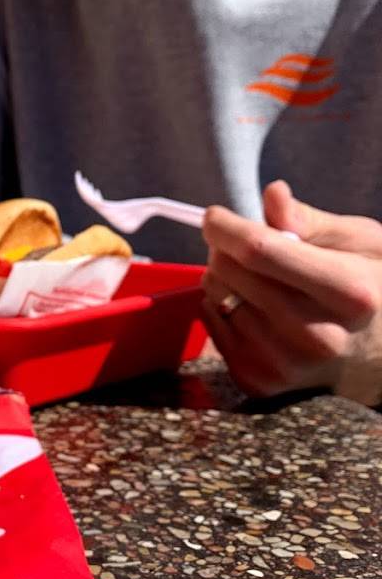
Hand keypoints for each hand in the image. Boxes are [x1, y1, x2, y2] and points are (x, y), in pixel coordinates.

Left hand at [201, 181, 381, 402]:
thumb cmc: (375, 289)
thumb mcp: (363, 244)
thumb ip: (312, 221)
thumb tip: (273, 195)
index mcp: (348, 292)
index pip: (261, 251)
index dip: (227, 227)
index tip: (216, 217)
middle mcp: (318, 335)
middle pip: (231, 272)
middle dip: (226, 248)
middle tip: (248, 246)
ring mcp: (287, 364)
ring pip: (217, 298)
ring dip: (226, 280)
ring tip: (260, 280)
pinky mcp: (263, 383)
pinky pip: (213, 328)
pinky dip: (224, 310)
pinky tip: (255, 308)